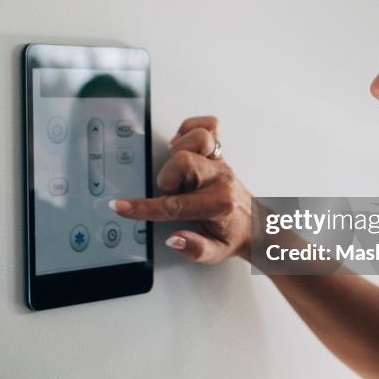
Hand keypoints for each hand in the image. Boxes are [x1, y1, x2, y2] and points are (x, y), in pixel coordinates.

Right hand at [110, 116, 254, 262]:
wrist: (255, 225)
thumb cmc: (232, 235)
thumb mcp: (215, 252)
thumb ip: (194, 249)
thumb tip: (174, 238)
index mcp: (218, 204)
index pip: (174, 205)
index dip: (143, 207)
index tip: (123, 207)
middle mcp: (221, 178)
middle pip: (183, 162)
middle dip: (166, 178)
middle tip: (169, 191)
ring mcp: (221, 162)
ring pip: (198, 138)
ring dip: (178, 151)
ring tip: (176, 170)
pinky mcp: (220, 152)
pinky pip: (209, 126)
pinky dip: (191, 129)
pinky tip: (182, 145)